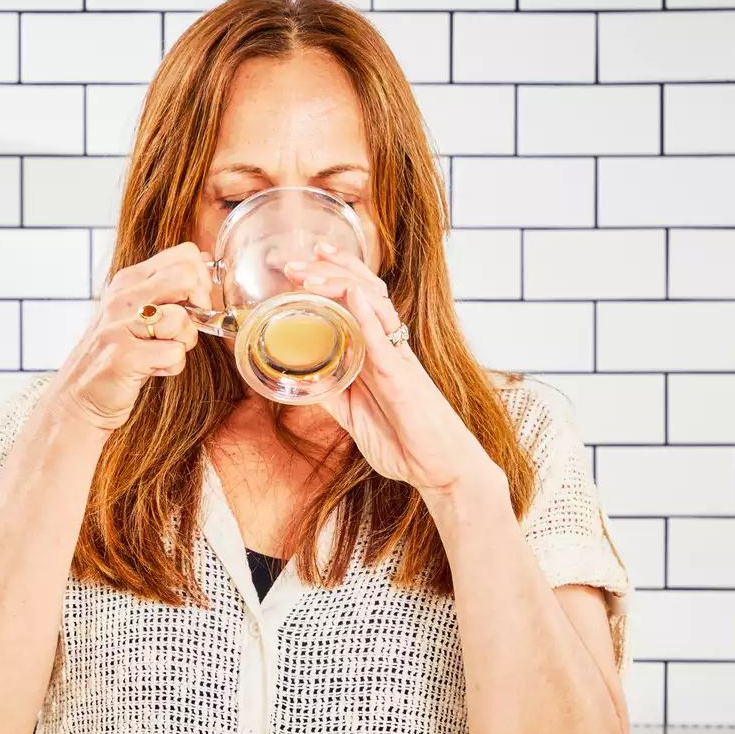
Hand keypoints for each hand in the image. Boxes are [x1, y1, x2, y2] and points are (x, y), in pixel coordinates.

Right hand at [50, 243, 210, 430]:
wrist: (79, 396)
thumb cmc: (118, 353)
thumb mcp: (138, 310)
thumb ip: (168, 285)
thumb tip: (206, 260)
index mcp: (129, 280)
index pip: (185, 255)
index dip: (201, 280)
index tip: (193, 304)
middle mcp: (122, 297)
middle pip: (187, 277)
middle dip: (200, 307)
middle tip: (183, 329)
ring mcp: (119, 325)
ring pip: (182, 319)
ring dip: (184, 342)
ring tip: (162, 352)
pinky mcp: (122, 356)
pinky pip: (174, 354)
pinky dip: (172, 367)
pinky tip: (152, 370)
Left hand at [284, 246, 502, 497]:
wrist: (442, 470)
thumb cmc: (406, 443)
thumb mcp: (355, 417)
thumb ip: (334, 395)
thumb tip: (305, 383)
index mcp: (379, 353)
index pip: (357, 300)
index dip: (333, 275)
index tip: (302, 263)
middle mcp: (391, 347)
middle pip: (364, 291)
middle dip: (329, 270)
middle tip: (292, 263)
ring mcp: (398, 360)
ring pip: (374, 306)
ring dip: (339, 285)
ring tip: (309, 275)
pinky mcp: (403, 379)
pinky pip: (384, 341)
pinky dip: (367, 316)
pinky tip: (352, 296)